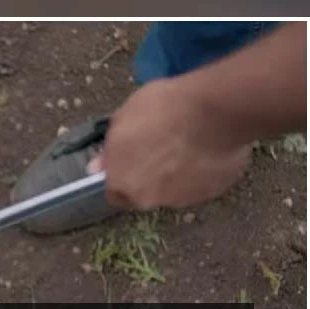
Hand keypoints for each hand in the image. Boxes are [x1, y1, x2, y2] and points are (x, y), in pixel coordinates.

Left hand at [87, 77, 251, 210]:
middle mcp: (148, 199)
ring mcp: (181, 199)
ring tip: (187, 148)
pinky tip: (206, 152)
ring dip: (175, 177)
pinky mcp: (210, 194)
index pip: (115, 194)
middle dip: (149, 179)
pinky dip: (200, 174)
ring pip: (173, 192)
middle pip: (144, 194)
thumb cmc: (161, 109)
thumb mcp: (122, 119)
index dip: (122, 178)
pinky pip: (200, 186)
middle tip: (161, 151)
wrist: (214, 111)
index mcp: (122, 183)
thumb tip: (96, 168)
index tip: (131, 162)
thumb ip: (109, 150)